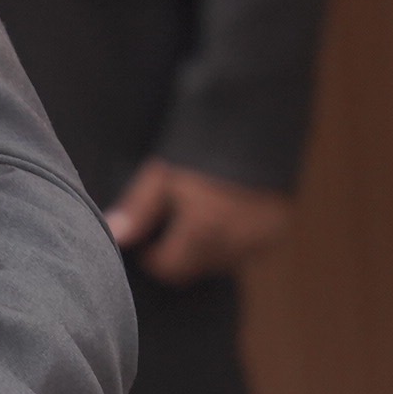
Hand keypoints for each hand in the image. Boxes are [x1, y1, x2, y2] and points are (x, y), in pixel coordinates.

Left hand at [105, 157, 291, 284]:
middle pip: (196, 269)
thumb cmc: (198, 147)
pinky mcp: (277, 232)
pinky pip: (247, 252)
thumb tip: (115, 237)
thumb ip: (138, 210)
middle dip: (179, 254)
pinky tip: (225, 215)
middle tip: (171, 223)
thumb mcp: (162, 175)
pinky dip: (232, 243)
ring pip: (222, 264)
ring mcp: (261, 239)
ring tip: (199, 215)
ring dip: (206, 250)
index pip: (170, 269)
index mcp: (205, 229)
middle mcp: (236, 242)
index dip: (153, 257)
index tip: (147, 240)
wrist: (252, 124)